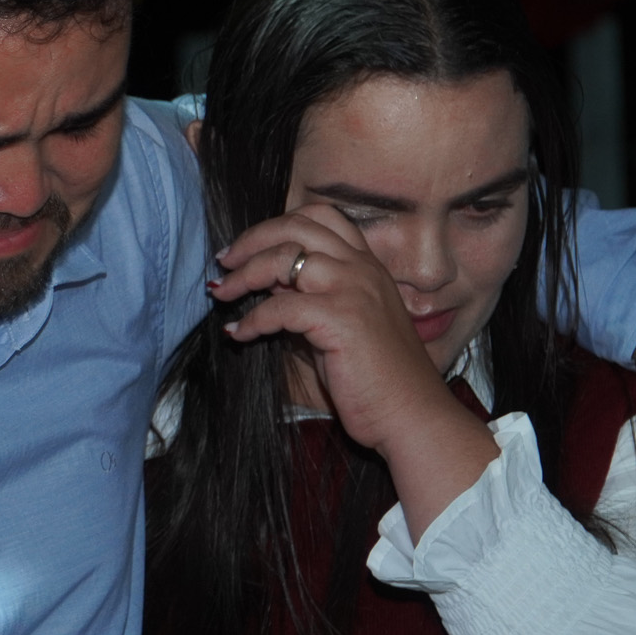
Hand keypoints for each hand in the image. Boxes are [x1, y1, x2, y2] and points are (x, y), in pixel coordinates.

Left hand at [212, 206, 499, 535]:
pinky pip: (280, 307)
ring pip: (283, 258)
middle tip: (225, 262)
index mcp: (368, 266)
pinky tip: (240, 333)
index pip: (321, 217)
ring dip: (244, 275)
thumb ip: (311, 297)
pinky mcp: (342, 319)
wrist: (413, 417)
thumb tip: (268, 284)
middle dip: (250, 240)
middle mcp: (362, 269)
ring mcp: (354, 290)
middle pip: (296, 226)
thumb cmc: (376, 380)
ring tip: (222, 294)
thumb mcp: (342, 325)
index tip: (247, 247)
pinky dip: (252, 320)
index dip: (277, 224)